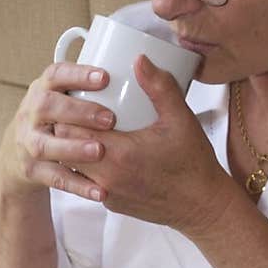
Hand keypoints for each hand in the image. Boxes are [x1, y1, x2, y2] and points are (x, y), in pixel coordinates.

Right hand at [0, 61, 116, 201]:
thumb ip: (90, 88)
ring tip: (100, 151)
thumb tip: (141, 64)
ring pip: (45, 145)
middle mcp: (30, 113)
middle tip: (109, 119)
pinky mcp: (31, 170)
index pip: (55, 74)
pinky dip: (78, 185)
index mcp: (42, 89)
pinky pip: (54, 178)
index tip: (105, 77)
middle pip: (46, 107)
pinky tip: (100, 191)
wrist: (16, 156)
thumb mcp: (64, 99)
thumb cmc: (55, 121)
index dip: (78, 74)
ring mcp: (27, 142)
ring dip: (73, 148)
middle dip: (78, 112)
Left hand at [56, 55, 234, 235]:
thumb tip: (140, 60)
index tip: (77, 96)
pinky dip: (88, 165)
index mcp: (119, 154)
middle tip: (78, 108)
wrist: (201, 206)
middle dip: (68, 126)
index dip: (69, 110)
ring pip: (73, 166)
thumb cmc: (192, 165)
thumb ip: (160, 87)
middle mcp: (107, 177)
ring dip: (76, 148)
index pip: (71, 129)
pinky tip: (101, 152)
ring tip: (87, 129)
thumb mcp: (180, 119)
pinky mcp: (111, 203)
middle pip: (66, 147)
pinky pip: (88, 181)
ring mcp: (107, 193)